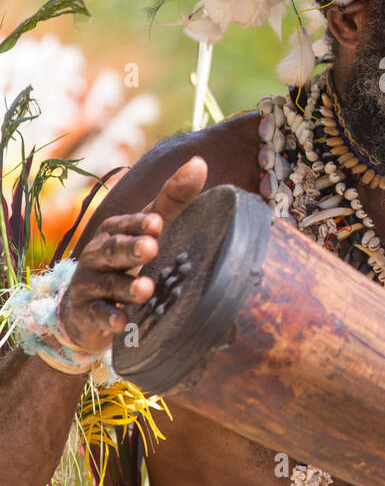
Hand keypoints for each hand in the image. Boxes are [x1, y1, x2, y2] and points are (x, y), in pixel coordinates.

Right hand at [56, 157, 207, 358]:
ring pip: (108, 284)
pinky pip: (97, 315)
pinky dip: (109, 319)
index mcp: (115, 230)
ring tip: (145, 289)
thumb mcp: (147, 230)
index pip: (127, 223)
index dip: (141, 223)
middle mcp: (98, 253)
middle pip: (114, 249)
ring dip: (126, 287)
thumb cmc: (126, 259)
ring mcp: (90, 283)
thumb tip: (199, 162)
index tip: (158, 223)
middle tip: (152, 247)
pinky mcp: (86, 312)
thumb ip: (172, 200)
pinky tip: (121, 324)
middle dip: (132, 248)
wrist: (85, 307)